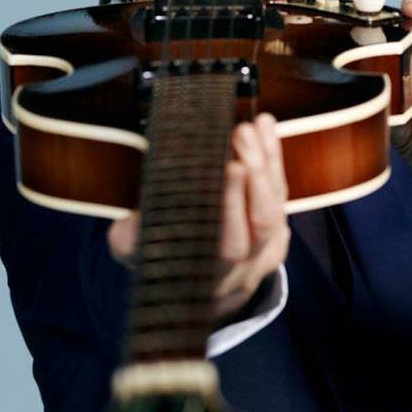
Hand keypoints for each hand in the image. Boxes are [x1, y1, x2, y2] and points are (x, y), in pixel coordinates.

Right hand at [107, 113, 289, 323]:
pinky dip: (273, 156)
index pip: (229, 245)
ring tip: (253, 124)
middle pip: (263, 223)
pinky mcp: (277, 227)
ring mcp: (267, 248)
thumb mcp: (139, 256)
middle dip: (256, 175)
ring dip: (266, 160)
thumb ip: (132, 240)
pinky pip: (281, 191)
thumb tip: (131, 222)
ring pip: (276, 204)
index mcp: (211, 276)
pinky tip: (264, 124)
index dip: (232, 207)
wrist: (200, 286)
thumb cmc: (162, 259)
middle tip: (242, 134)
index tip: (229, 168)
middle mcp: (246, 266)